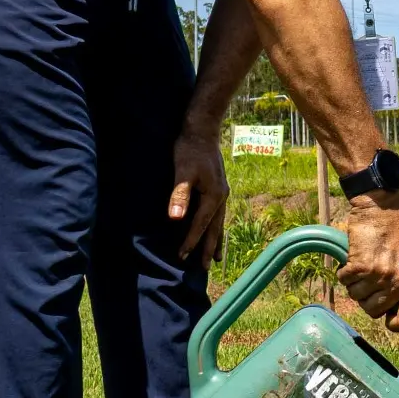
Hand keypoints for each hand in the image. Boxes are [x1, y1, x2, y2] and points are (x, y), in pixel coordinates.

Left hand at [165, 125, 228, 262]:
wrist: (202, 130)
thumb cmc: (189, 150)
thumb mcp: (182, 172)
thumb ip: (180, 195)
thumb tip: (175, 217)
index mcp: (214, 196)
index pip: (200, 225)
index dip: (190, 241)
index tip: (182, 257)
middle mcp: (222, 197)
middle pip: (215, 228)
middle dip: (208, 248)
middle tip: (205, 267)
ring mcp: (222, 192)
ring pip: (219, 222)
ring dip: (216, 240)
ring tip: (216, 257)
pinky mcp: (218, 187)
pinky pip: (217, 213)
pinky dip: (215, 226)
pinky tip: (213, 228)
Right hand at [340, 193, 398, 330]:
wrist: (382, 207)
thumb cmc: (395, 235)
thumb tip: (393, 317)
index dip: (394, 324)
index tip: (386, 318)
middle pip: (374, 312)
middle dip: (367, 297)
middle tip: (371, 277)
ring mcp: (381, 275)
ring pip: (356, 297)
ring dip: (354, 282)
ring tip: (364, 262)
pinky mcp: (362, 266)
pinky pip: (345, 281)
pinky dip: (344, 271)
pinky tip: (353, 257)